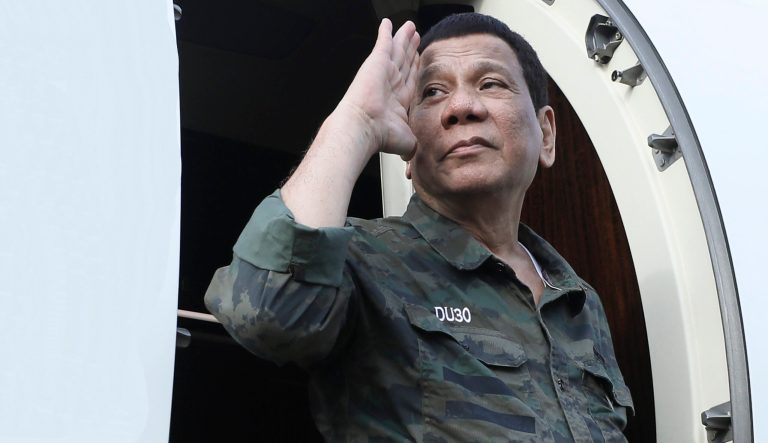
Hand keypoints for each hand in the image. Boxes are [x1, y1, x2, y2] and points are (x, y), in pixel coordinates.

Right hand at [338, 19, 419, 158]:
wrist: (363, 127)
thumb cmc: (380, 136)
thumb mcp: (407, 141)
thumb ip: (413, 146)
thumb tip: (412, 161)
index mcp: (397, 101)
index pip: (409, 80)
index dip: (415, 69)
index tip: (419, 60)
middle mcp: (390, 84)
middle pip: (404, 62)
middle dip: (409, 50)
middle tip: (415, 38)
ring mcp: (383, 72)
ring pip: (397, 50)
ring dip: (403, 39)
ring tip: (410, 27)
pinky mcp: (377, 62)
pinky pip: (384, 42)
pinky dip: (386, 32)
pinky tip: (388, 23)